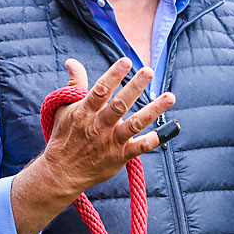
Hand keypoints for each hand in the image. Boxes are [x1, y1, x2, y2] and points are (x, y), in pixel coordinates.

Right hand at [9, 58, 174, 233]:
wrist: (62, 172)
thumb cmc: (65, 136)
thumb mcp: (64, 108)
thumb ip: (75, 84)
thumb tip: (72, 61)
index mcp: (85, 112)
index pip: (100, 90)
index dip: (113, 75)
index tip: (126, 61)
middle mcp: (99, 126)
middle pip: (120, 104)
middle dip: (135, 87)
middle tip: (148, 71)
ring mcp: (111, 141)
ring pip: (135, 124)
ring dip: (154, 110)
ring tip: (170, 96)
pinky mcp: (120, 156)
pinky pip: (139, 148)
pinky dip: (152, 140)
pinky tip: (165, 131)